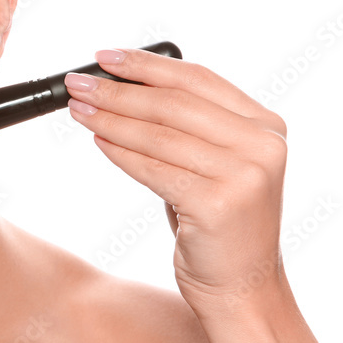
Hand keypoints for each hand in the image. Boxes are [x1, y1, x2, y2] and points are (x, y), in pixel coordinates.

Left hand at [63, 47, 288, 316]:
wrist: (240, 285)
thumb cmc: (216, 219)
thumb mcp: (213, 162)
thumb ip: (185, 124)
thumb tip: (119, 85)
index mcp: (265, 125)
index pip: (197, 79)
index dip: (146, 64)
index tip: (104, 56)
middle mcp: (262, 145)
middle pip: (173, 104)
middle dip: (118, 90)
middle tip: (77, 83)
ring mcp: (245, 175)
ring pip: (158, 135)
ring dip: (110, 118)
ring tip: (78, 109)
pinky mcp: (218, 204)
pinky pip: (153, 169)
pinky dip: (120, 152)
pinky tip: (97, 140)